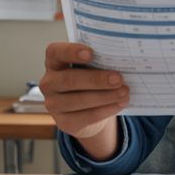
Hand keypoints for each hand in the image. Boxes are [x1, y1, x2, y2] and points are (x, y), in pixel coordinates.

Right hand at [39, 42, 129, 160]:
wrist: (88, 111)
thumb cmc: (90, 81)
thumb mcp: (91, 68)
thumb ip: (98, 62)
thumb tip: (121, 61)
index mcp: (54, 62)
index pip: (54, 52)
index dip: (70, 51)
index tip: (90, 53)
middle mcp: (49, 83)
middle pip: (69, 79)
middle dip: (96, 79)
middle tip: (118, 78)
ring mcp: (53, 104)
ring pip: (79, 100)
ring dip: (105, 96)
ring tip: (125, 92)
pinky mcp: (64, 122)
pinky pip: (87, 116)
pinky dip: (107, 109)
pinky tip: (121, 103)